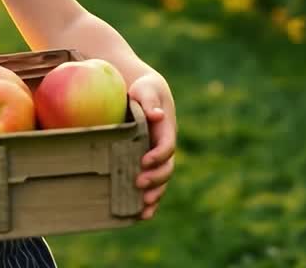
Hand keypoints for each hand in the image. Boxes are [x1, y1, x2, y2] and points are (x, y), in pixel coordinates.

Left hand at [128, 73, 175, 219]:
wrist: (144, 95)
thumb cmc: (144, 90)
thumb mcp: (146, 90)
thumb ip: (149, 102)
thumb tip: (155, 115)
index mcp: (167, 130)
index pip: (167, 147)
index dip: (158, 156)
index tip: (144, 161)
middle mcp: (164, 148)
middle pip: (166, 169)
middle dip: (155, 179)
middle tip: (138, 183)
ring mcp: (158, 159)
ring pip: (161, 183)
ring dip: (154, 197)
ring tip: (142, 209)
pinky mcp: (148, 166)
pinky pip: (152, 187)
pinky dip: (149, 203)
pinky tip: (139, 215)